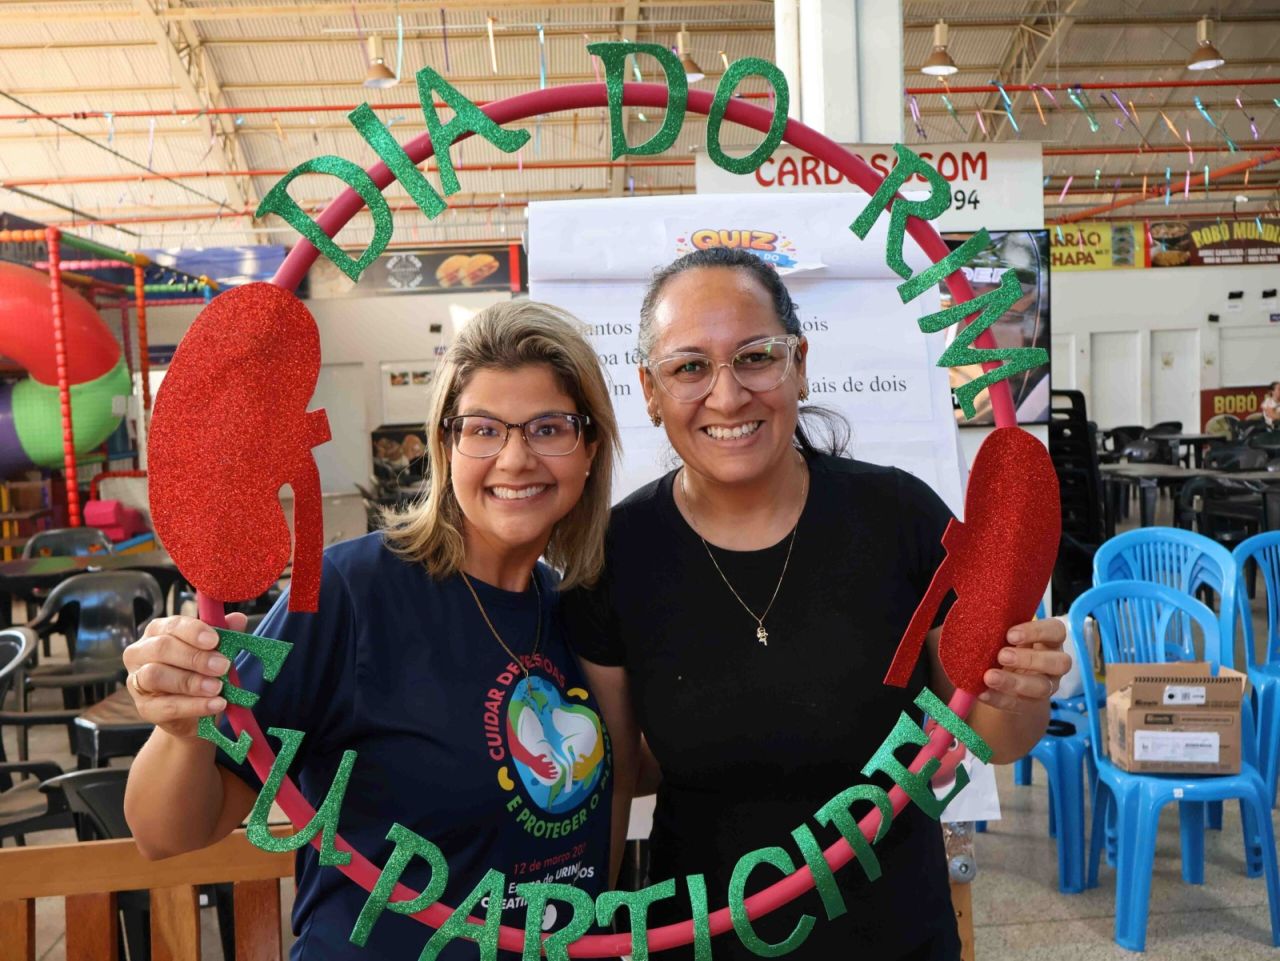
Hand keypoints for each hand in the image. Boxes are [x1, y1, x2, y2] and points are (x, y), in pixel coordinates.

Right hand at [123, 612, 248, 738]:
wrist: (193, 712)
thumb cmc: (199, 673)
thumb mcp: (213, 652)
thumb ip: (224, 634)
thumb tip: (238, 619)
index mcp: (158, 632)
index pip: (172, 625)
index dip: (194, 631)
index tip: (215, 640)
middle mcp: (140, 653)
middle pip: (162, 648)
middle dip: (195, 657)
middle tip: (222, 666)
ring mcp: (136, 681)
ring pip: (156, 676)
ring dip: (191, 682)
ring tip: (217, 687)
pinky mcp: (143, 708)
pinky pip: (166, 706)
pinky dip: (194, 705)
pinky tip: (215, 704)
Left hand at [979, 616, 1069, 711]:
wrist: (1005, 675)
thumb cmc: (1006, 645)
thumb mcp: (1005, 634)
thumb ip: (999, 627)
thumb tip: (978, 618)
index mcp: (1050, 639)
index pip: (1056, 631)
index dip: (1037, 632)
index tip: (1010, 634)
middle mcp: (1055, 663)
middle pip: (1058, 662)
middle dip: (1029, 659)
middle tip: (1001, 656)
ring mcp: (1047, 685)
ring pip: (1043, 687)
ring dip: (1015, 682)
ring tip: (990, 677)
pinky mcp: (1032, 704)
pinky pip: (1019, 704)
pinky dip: (998, 699)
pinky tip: (982, 692)